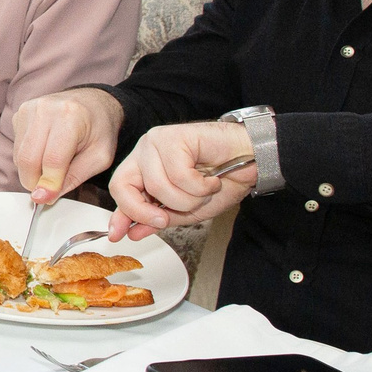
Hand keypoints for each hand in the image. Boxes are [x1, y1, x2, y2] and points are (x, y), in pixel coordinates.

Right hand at [12, 89, 125, 204]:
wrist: (94, 102)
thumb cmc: (100, 129)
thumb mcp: (99, 158)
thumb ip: (74, 178)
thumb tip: (44, 196)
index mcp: (70, 117)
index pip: (52, 159)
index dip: (48, 184)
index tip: (47, 199)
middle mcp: (45, 109)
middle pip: (28, 158)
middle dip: (34, 182)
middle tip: (47, 190)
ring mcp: (29, 109)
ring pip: (19, 155)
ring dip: (31, 171)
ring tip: (51, 169)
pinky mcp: (19, 114)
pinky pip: (16, 147)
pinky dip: (28, 159)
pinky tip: (44, 154)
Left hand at [106, 120, 257, 238]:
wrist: (253, 161)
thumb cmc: (222, 181)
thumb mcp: (187, 210)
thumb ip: (158, 219)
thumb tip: (132, 232)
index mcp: (144, 168)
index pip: (120, 189)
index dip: (121, 214)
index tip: (119, 235)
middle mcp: (145, 152)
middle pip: (124, 185)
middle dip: (145, 210)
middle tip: (167, 218)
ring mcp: (157, 142)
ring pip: (157, 186)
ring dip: (187, 199)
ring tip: (204, 190)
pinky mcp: (174, 136)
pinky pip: (179, 174)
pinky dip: (201, 185)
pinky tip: (211, 178)